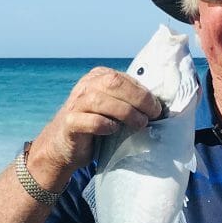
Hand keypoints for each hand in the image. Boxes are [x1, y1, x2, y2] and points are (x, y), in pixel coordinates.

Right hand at [26, 69, 163, 188]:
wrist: (62, 145)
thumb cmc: (95, 124)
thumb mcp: (112, 106)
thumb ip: (128, 99)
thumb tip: (159, 105)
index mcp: (97, 77)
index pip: (123, 78)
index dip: (144, 92)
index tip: (158, 108)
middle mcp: (85, 86)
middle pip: (113, 84)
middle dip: (138, 99)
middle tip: (153, 115)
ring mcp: (75, 104)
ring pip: (101, 100)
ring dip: (126, 112)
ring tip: (140, 124)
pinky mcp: (69, 123)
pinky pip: (90, 121)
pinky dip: (106, 125)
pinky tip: (114, 130)